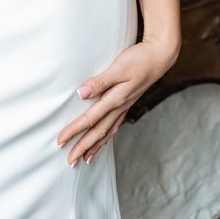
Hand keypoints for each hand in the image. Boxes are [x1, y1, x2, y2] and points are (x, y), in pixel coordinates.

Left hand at [57, 37, 174, 165]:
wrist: (159, 57)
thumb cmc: (138, 60)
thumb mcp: (118, 68)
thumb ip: (99, 81)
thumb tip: (80, 94)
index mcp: (115, 99)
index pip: (90, 119)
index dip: (73, 130)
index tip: (60, 141)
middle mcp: (119, 107)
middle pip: (98, 132)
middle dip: (82, 147)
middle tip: (69, 161)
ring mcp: (124, 107)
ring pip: (107, 132)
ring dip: (94, 146)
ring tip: (84, 159)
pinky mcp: (127, 103)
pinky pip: (114, 126)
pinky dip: (106, 137)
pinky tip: (102, 140)